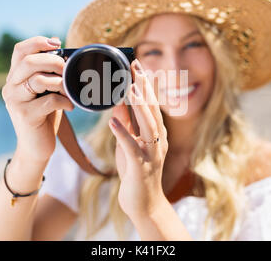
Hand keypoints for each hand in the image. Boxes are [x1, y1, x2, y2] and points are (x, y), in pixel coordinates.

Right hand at [1, 36, 73, 164]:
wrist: (35, 148)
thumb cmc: (44, 116)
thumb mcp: (45, 90)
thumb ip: (48, 72)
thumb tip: (61, 48)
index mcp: (15, 77)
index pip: (20, 50)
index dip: (38, 42)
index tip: (57, 44)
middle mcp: (10, 87)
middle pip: (28, 61)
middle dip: (53, 61)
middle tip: (67, 69)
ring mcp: (15, 101)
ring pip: (38, 79)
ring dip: (60, 82)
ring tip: (70, 90)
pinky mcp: (25, 115)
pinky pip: (49, 100)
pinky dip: (64, 100)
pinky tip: (70, 106)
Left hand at [109, 59, 168, 221]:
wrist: (144, 204)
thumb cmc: (136, 172)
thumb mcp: (129, 144)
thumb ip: (126, 124)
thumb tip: (117, 103)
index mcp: (156, 134)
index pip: (151, 104)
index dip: (145, 85)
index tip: (138, 65)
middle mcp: (158, 140)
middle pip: (152, 109)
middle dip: (144, 87)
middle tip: (136, 66)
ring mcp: (151, 154)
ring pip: (147, 125)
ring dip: (139, 105)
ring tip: (130, 86)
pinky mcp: (141, 167)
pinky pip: (131, 147)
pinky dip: (123, 134)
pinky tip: (113, 122)